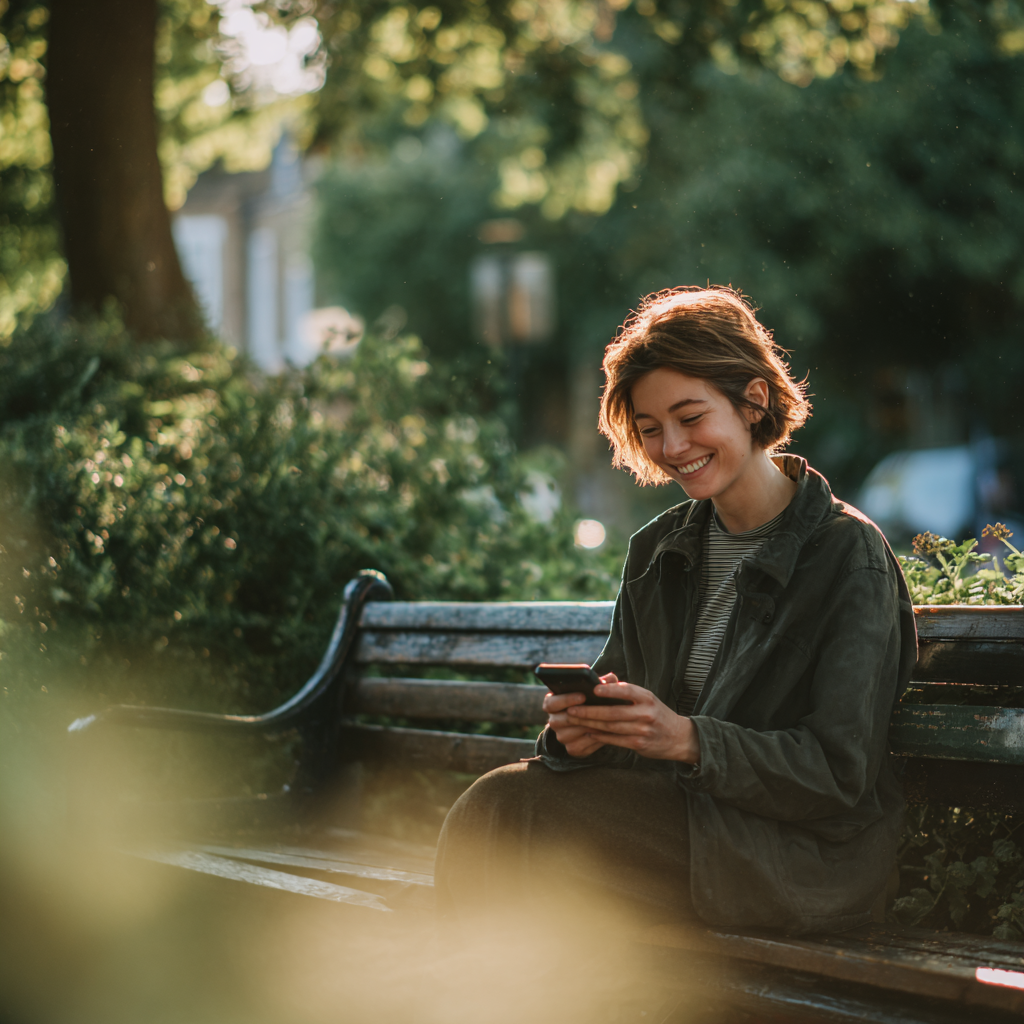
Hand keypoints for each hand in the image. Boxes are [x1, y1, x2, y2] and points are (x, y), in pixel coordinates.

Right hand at [542, 689, 605, 757]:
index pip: (550, 703)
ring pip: (572, 734)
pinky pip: (582, 746)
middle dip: (580, 715)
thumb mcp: (592, 691)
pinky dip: (594, 740)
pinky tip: (605, 732)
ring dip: (588, 727)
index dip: (565, 699)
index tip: (582, 696)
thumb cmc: (590, 702)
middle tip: (598, 710)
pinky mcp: (573, 749)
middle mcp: (554, 721)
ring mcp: (562, 736)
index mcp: (553, 704)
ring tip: (605, 721)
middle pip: (558, 720)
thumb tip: (611, 677)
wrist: (591, 724)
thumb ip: (600, 683)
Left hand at [560, 673, 700, 762]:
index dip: (608, 691)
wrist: (679, 737)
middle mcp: (645, 713)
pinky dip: (600, 736)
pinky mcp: (639, 744)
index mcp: (646, 698)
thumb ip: (626, 693)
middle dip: (589, 711)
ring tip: (575, 721)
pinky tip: (589, 732)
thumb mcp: (647, 699)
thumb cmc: (657, 713)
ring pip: (611, 727)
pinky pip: (615, 740)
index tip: (592, 690)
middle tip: (572, 710)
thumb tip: (600, 685)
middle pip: (612, 713)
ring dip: (590, 724)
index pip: (626, 691)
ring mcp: (643, 730)